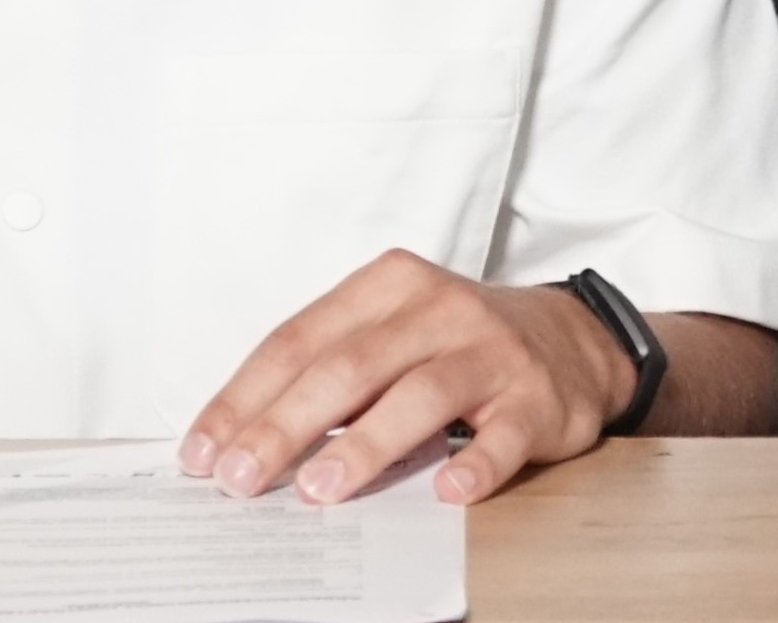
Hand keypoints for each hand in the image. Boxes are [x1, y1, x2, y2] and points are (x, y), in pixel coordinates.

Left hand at [176, 249, 634, 507]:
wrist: (572, 339)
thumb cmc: (454, 341)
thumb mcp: (390, 332)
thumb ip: (329, 370)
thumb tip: (244, 437)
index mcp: (383, 285)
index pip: (297, 340)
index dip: (245, 396)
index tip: (205, 448)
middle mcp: (434, 308)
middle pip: (346, 367)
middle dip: (284, 425)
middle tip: (243, 478)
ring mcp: (489, 351)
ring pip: (417, 396)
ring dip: (364, 446)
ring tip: (320, 489)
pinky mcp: (537, 399)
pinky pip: (503, 436)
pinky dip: (475, 464)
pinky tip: (445, 492)